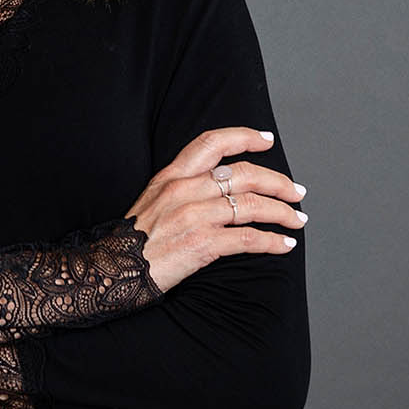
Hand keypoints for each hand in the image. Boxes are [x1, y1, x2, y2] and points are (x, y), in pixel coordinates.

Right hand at [123, 126, 306, 291]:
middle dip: (278, 182)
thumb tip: (220, 187)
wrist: (111, 271)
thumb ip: (183, 188)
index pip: (212, 143)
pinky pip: (247, 238)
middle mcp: (184, 190)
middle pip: (244, 173)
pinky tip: (284, 245)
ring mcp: (193, 216)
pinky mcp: (201, 244)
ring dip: (282, 212)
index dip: (244, 137)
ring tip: (297, 220)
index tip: (267, 140)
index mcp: (171, 176)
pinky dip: (272, 241)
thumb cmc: (132, 241)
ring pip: (252, 204)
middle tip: (296, 191)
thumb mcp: (154, 201)